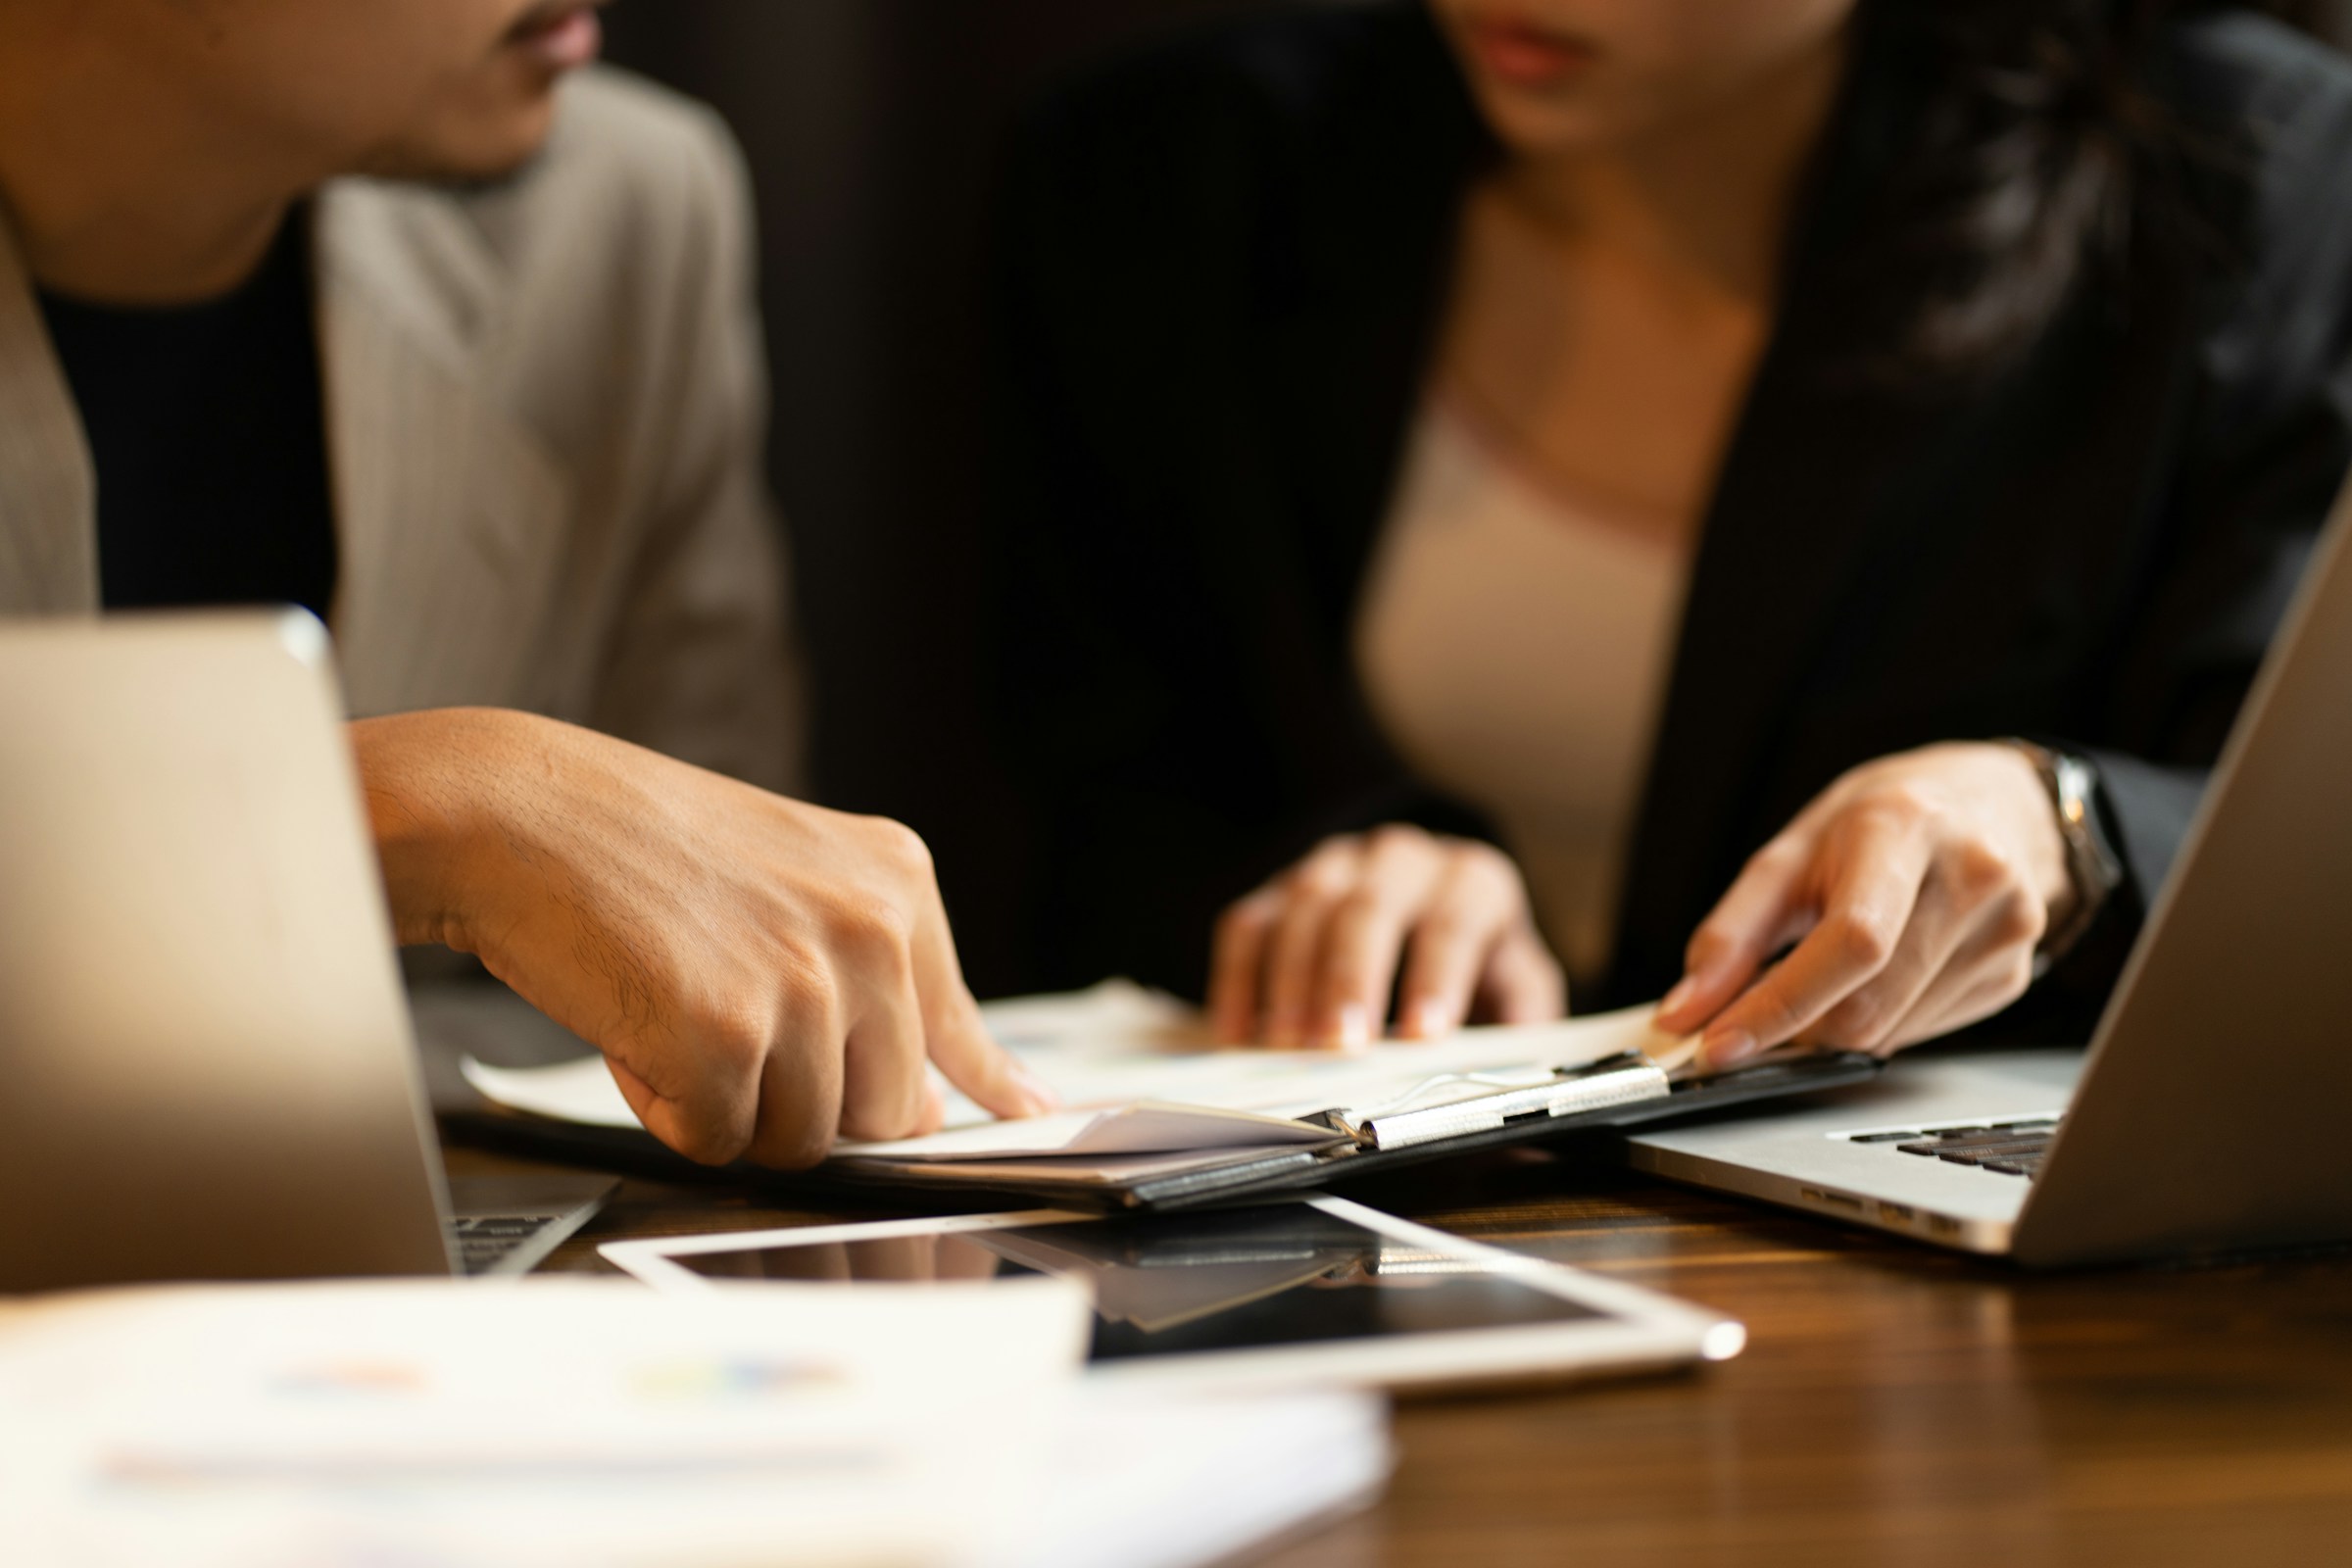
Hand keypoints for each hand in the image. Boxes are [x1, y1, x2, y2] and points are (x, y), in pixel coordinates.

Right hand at [352, 709, 1053, 1168]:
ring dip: (724, 1102)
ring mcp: (805, 983)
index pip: (960, 1024)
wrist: (512, 811)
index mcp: (895, 882)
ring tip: (672, 1001)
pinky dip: (664, 1108)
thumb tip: (926, 1107)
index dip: (985, 1087)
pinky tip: (638, 1023)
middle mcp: (871, 929)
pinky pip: (717, 1140)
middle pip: (879, 1110)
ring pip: (799, 1137)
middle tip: (720, 1018)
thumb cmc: (629, 847)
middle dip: (800, 1097)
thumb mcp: (786, 881)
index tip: (1027, 1116)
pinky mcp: (730, 1037)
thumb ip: (866, 983)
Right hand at [1209, 825, 1565, 1047]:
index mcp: (1473, 882)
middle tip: (1340, 1044)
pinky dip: (1239, 980)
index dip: (1437, 976)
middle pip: (1370, 907)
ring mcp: (1335, 866)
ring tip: (1286, 1046)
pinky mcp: (1279, 889)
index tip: (1423, 1033)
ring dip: (1292, 980)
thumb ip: (1520, 1036)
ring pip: (1304, 906)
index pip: (1455, 921)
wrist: (1432, 915)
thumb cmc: (1478, 970)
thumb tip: (1519, 1113)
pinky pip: (1248, 924)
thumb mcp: (1517, 995)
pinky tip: (1239, 1035)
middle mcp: (1403, 860)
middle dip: (1352, 977)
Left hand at [1655, 743, 2072, 1070]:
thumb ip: (1732, 933)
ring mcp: (2004, 930)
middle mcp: (1971, 877)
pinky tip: (1874, 976)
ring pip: (1890, 1031)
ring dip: (1831, 1029)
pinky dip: (1875, 1023)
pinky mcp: (2012, 973)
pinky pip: (1920, 1031)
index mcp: (1905, 829)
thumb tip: (1688, 1009)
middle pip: (1869, 1003)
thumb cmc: (1884, 820)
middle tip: (1751, 1023)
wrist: (1987, 804)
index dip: (1780, 1006)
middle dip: (1793, 1030)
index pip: (1851, 943)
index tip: (1720, 1043)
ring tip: (1820, 976)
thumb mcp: (1793, 851)